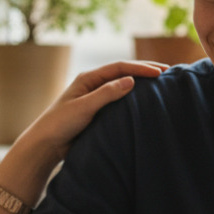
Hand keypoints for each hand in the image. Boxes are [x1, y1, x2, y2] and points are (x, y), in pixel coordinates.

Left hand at [15, 60, 166, 168]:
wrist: (46, 145)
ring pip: (122, 86)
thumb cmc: (60, 124)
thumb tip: (131, 80)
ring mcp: (96, 98)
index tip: (160, 73)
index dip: (141, 68)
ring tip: (161, 85)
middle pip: (123, 73)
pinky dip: (134, 99)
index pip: (120, 67)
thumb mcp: (84, 108)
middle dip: (145, 71)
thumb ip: (106, 94)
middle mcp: (93, 85)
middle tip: (168, 72)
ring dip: (141, 83)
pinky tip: (145, 104)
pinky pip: (119, 102)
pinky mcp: (98, 112)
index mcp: (88, 78)